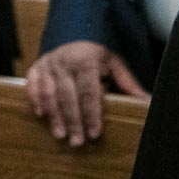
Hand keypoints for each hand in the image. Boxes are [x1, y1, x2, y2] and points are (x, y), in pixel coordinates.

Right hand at [25, 40, 148, 146]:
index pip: (89, 92)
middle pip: (67, 96)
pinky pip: (31, 85)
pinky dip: (34, 100)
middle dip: (72, 121)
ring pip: (48, 93)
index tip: (95, 134)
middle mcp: (63, 62)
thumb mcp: (114, 64)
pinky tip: (40, 116)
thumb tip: (148, 103)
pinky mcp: (35, 67)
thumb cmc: (96, 56)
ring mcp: (47, 64)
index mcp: (85, 60)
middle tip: (77, 142)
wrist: (73, 36)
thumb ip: (128, 83)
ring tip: (60, 135)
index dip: (91, 114)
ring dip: (54, 116)